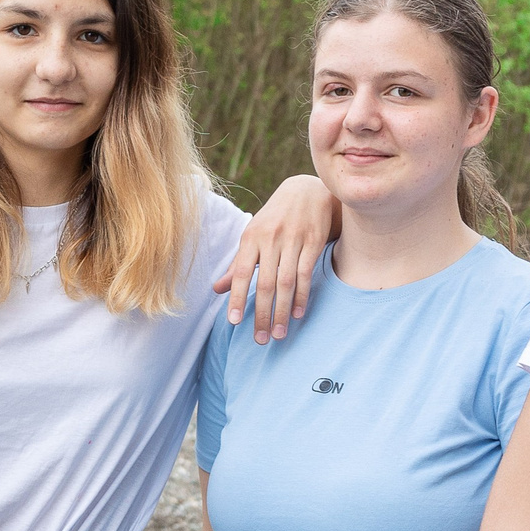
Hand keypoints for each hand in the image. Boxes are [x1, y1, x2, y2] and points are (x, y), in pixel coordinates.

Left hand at [214, 174, 336, 342]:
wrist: (308, 190)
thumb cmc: (275, 219)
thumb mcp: (253, 236)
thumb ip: (237, 265)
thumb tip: (216, 290)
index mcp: (250, 238)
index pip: (240, 273)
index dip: (237, 298)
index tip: (235, 322)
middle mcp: (270, 238)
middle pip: (264, 283)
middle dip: (261, 314)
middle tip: (261, 339)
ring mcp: (293, 239)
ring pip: (285, 282)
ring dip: (282, 311)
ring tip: (280, 334)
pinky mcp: (313, 241)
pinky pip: (305, 273)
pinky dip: (302, 296)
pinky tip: (298, 314)